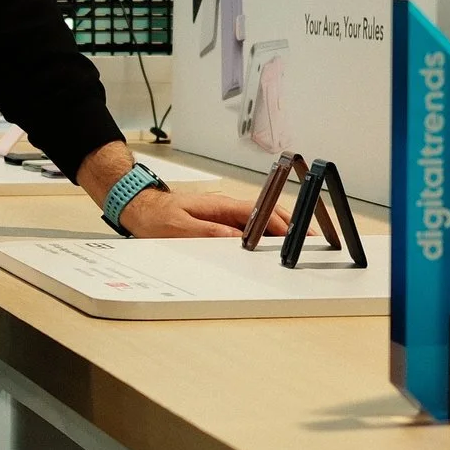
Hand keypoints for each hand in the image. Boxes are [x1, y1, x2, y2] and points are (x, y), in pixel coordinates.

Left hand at [119, 187, 283, 239]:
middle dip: (289, 225)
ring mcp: (224, 213)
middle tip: (308, 239)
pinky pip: (248, 226)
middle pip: (266, 214)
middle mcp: (226, 208)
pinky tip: (270, 243)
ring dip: (279, 230)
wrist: (141, 208)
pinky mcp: (219, 221)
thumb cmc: (157, 217)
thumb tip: (235, 239)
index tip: (294, 233)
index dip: (280, 223)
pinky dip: (264, 233)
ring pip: (260, 220)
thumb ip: (209, 234)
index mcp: (221, 206)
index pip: (259, 212)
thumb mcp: (180, 229)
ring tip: (296, 242)